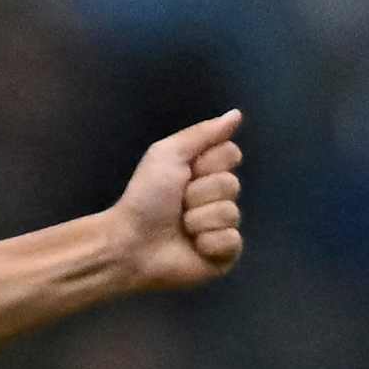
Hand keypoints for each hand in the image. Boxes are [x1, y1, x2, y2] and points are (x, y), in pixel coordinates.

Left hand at [107, 112, 247, 293]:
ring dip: (199, 218)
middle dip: (199, 193)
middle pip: (232, 184)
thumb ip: (203, 133)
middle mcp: (218, 197)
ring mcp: (223, 226)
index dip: (208, 163)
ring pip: (231, 213)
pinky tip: (193, 246)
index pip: (231, 153)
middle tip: (178, 204)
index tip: (185, 172)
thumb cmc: (146, 196)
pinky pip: (232, 240)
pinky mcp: (225, 255)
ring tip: (180, 226)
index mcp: (207, 172)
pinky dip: (208, 242)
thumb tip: (237, 113)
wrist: (131, 241)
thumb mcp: (168, 154)